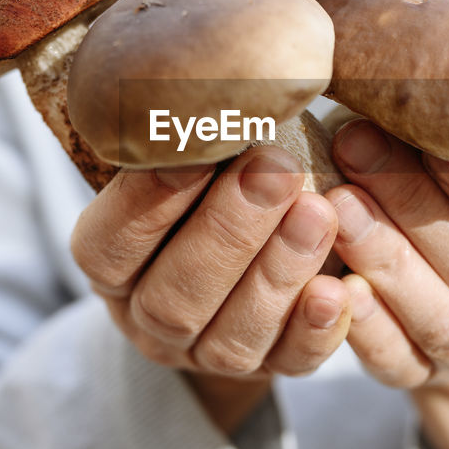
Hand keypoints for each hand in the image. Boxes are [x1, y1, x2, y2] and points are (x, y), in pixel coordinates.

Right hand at [71, 146, 350, 431]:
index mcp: (112, 267)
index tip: (194, 150)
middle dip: (228, 231)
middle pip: (173, 297)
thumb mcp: (185, 157)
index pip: (108, 246)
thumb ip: (185, 135)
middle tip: (275, 169)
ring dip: (278, 271)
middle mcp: (150, 320)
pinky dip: (316, 328)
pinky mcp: (270, 369)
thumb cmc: (214, 178)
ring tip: (319, 211)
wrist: (252, 246)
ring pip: (232, 336)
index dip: (145, 202)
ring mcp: (207, 355)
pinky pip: (291, 362)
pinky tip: (340, 287)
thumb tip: (203, 78)